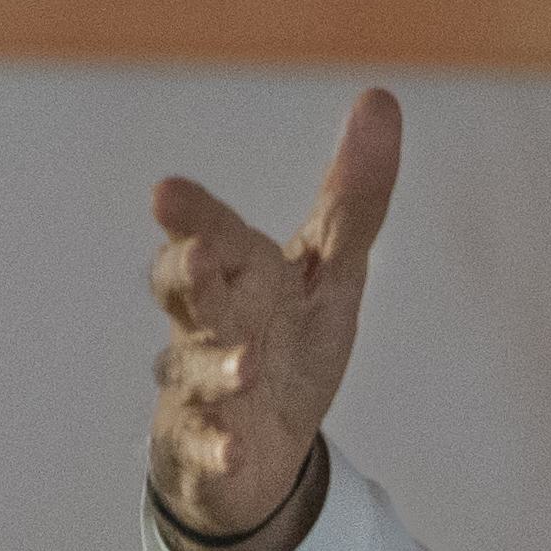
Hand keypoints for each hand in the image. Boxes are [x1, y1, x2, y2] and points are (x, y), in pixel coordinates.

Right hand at [146, 88, 400, 550]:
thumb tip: (381, 97)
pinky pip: (206, 451)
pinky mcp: (206, 448)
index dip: (194, 217)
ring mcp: (200, 387)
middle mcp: (206, 323)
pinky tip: (233, 454)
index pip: (211, 235)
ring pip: (198, 371)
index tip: (170, 191)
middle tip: (198, 254)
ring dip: (219, 367)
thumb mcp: (331, 270)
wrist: (256, 445)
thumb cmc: (286, 339)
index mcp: (236, 274)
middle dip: (189, 273)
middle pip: (189, 294)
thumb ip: (353, 198)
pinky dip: (216, 452)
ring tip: (247, 366)